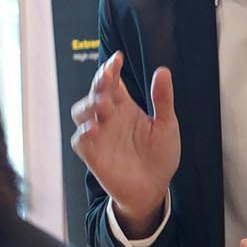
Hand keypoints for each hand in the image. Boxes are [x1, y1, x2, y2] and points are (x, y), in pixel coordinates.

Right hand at [69, 51, 179, 237]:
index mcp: (125, 106)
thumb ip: (162, 99)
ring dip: (87, 104)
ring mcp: (99, 134)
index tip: (117, 58)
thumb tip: (162, 70)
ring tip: (102, 103)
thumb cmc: (160, 156)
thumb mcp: (167, 125)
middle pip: (94, 93)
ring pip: (80, 112)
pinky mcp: (92, 153)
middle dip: (98, 83)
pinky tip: (94, 128)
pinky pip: (79, 139)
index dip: (111, 68)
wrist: (154, 188)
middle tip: (107, 77)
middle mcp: (109, 117)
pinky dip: (82, 132)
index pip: (113, 82)